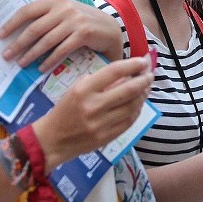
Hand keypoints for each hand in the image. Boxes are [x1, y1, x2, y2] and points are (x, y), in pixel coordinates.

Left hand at [0, 0, 123, 70]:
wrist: (110, 29)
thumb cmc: (82, 23)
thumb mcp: (65, 14)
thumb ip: (47, 18)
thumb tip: (20, 32)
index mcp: (56, 0)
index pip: (28, 10)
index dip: (12, 23)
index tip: (0, 35)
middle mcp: (64, 8)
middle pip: (35, 27)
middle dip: (18, 43)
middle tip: (6, 55)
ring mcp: (75, 20)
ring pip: (47, 40)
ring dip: (31, 54)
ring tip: (21, 63)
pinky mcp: (84, 33)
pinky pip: (62, 49)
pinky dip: (50, 60)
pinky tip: (41, 68)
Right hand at [33, 55, 152, 171]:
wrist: (52, 140)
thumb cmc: (64, 110)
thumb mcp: (76, 89)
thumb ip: (99, 82)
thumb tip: (126, 74)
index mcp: (83, 89)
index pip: (113, 72)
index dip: (131, 65)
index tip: (142, 61)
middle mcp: (93, 106)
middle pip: (128, 90)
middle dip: (143, 81)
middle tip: (150, 75)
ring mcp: (101, 124)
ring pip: (131, 107)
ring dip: (142, 96)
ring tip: (146, 89)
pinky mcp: (106, 137)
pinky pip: (128, 122)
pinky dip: (136, 111)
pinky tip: (138, 104)